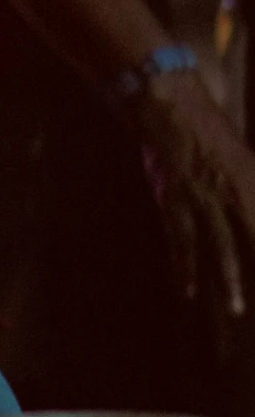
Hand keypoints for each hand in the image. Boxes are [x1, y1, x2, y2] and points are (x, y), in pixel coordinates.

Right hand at [134, 70, 254, 343]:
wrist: (171, 108)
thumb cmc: (211, 133)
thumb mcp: (245, 160)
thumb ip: (251, 186)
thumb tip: (253, 214)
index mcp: (253, 182)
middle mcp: (233, 192)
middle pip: (254, 239)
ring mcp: (202, 198)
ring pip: (220, 246)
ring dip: (228, 280)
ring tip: (235, 308)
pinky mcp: (175, 200)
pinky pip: (181, 239)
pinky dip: (183, 265)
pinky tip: (186, 288)